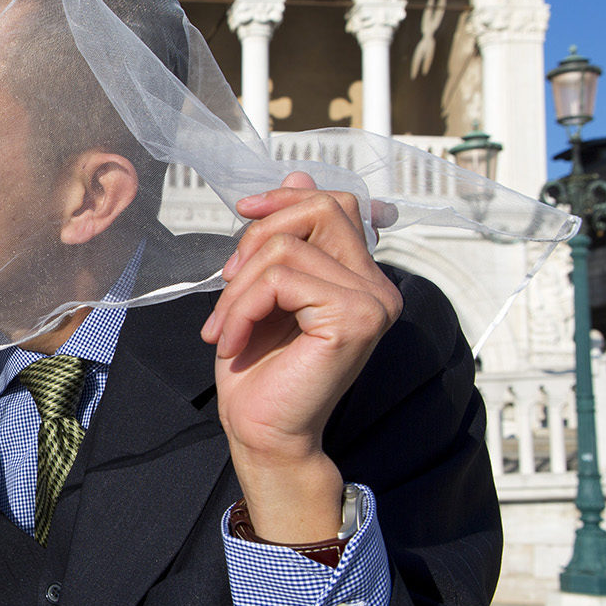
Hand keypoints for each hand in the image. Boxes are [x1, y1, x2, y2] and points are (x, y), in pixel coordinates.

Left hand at [201, 172, 401, 542]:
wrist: (262, 431)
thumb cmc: (260, 370)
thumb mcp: (262, 288)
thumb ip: (287, 237)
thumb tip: (300, 174)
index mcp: (362, 277)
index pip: (336, 204)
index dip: (288, 198)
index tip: (244, 211)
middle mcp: (379, 287)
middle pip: (320, 209)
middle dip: (258, 236)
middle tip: (227, 282)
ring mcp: (373, 302)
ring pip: (288, 247)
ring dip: (238, 286)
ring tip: (226, 325)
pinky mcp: (354, 318)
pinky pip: (280, 279)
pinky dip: (241, 306)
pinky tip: (231, 340)